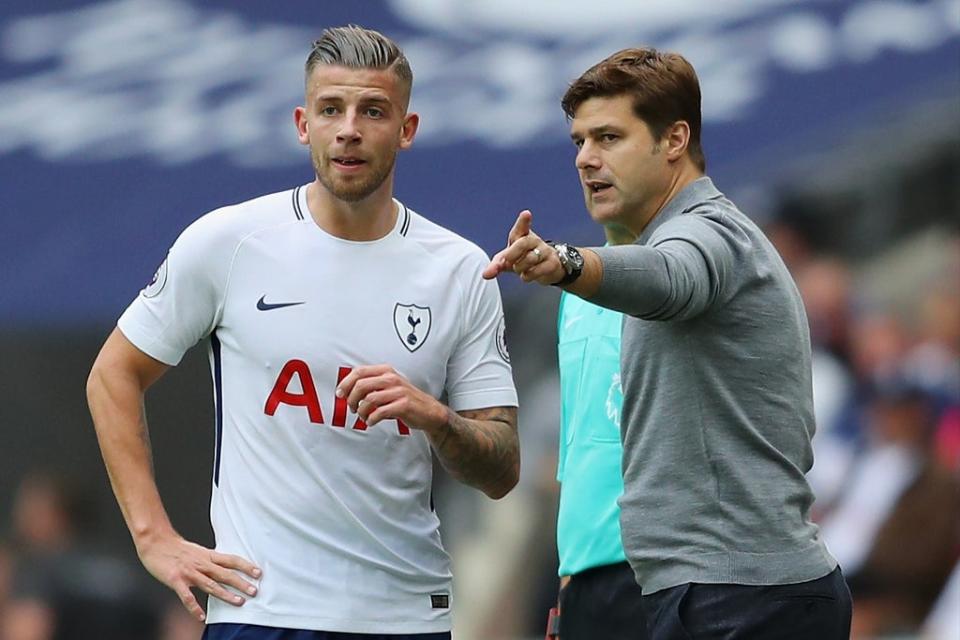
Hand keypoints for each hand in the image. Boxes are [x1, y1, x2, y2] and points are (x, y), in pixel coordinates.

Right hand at [137, 531, 260, 621]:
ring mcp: (189, 572)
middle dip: (241, 583)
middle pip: (225, 574)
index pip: (231, 560)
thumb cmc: (177, 548)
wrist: (156, 541)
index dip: (246, 566)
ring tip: (239, 602)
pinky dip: (194, 607)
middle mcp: (201, 564)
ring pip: (211, 585)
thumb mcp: (199, 551)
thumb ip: (211, 559)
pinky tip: (201, 616)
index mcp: (208, 555)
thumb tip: (227, 566)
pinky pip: (187, 596)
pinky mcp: (176, 580)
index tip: (258, 573)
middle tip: (254, 591)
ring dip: (226, 594)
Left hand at [336, 365, 447, 434]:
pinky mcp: (403, 405)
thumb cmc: (405, 399)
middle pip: (361, 385)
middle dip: (351, 399)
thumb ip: (371, 385)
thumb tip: (346, 391)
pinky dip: (371, 419)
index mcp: (386, 371)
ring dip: (361, 411)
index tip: (340, 394)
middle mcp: (392, 378)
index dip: (345, 383)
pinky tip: (371, 422)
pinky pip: (379, 412)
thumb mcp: (389, 386)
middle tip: (352, 408)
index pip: (359, 372)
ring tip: (363, 417)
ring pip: (368, 400)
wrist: (429, 411)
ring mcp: (398, 391)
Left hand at [482, 210, 564, 284]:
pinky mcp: (552, 263)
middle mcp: (534, 241)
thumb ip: (496, 265)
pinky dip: (528, 275)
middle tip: (507, 261)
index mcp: (522, 235)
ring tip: (519, 269)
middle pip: (523, 243)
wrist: (546, 269)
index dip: (523, 221)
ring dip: (520, 267)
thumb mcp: (508, 261)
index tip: (526, 214)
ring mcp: (545, 251)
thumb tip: (485, 275)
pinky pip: (538, 270)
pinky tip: (526, 275)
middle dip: (513, 253)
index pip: (522, 227)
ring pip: (530, 258)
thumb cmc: (523, 259)